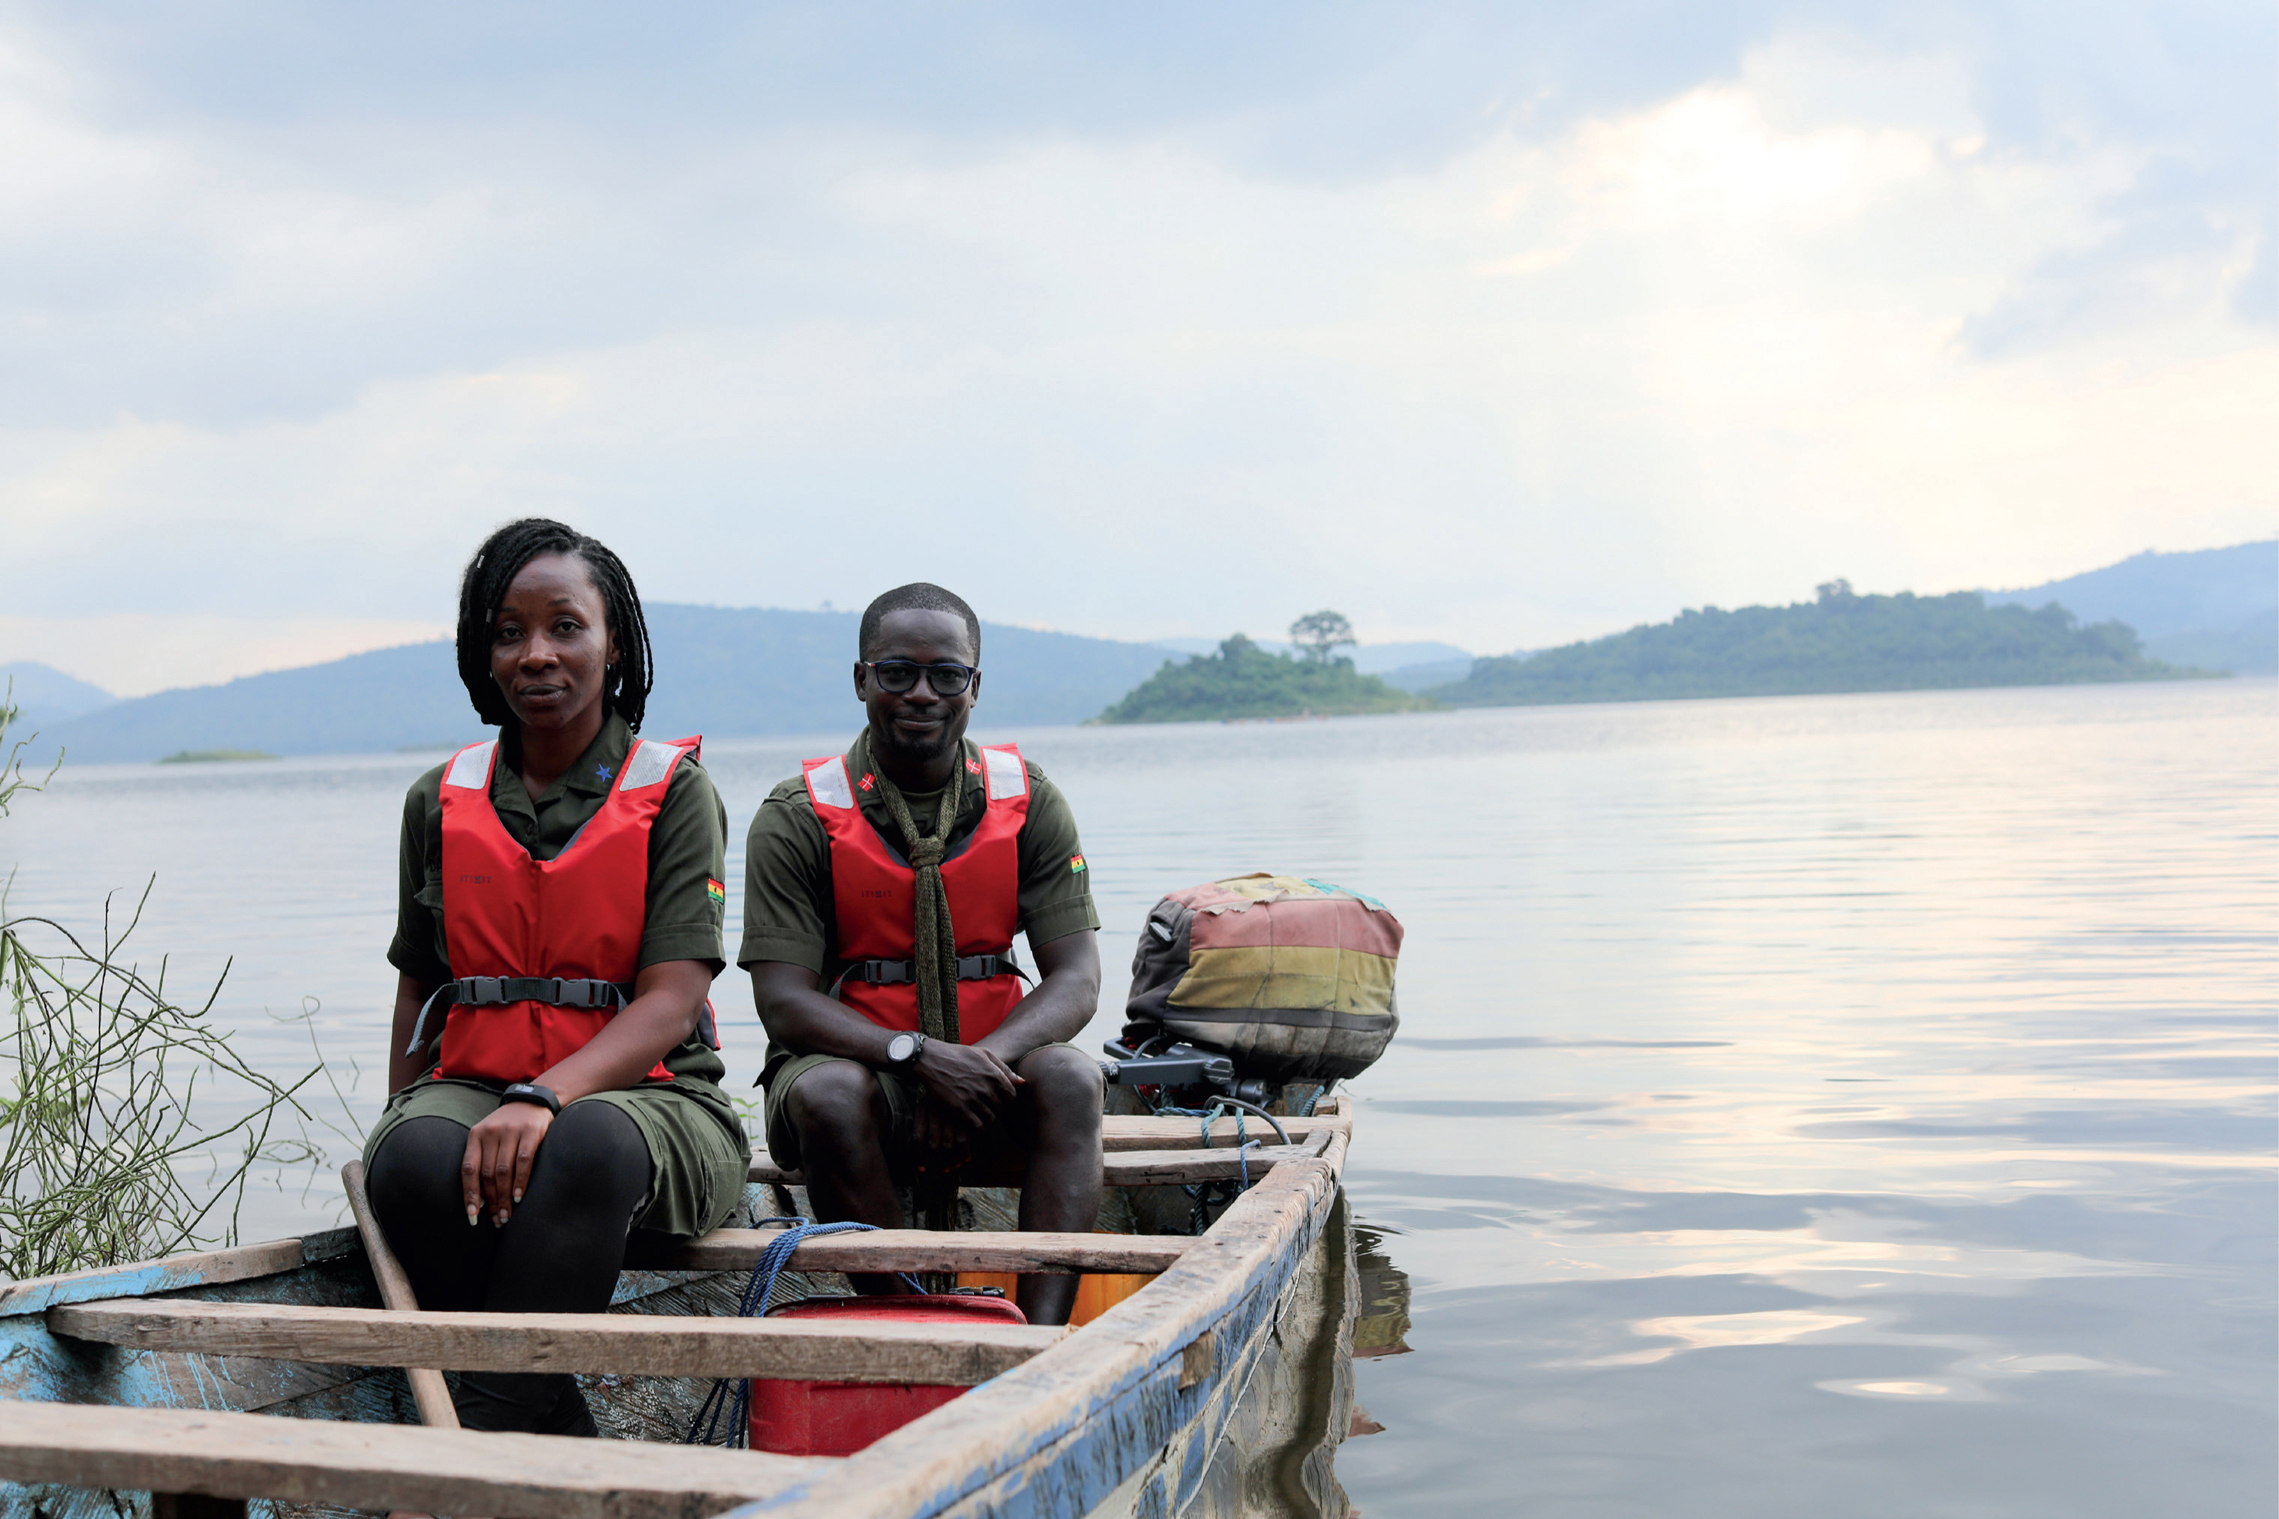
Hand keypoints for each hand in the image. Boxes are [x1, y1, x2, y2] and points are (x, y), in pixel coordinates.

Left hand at [463, 1101, 552, 1226]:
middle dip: (491, 1201)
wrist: (533, 1101)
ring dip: (505, 1197)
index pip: (469, 1169)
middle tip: (497, 1220)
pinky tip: (519, 1197)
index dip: (470, 1195)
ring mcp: (511, 1131)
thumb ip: (482, 1161)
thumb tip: (478, 1200)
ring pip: (504, 1171)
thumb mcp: (489, 1137)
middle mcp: (490, 1132)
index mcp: (475, 1135)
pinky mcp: (531, 1131)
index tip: (473, 1217)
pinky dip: (520, 1181)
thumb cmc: (508, 1127)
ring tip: (507, 1215)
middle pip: (487, 1174)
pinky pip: (524, 1161)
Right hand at [911, 1040, 1022, 1145]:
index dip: (1007, 1099)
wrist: (932, 1060)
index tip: (999, 1098)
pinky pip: (977, 1126)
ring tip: (980, 1114)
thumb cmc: (959, 1055)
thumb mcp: (984, 1054)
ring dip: (988, 1119)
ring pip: (991, 1119)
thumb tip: (1022, 1082)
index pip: (1012, 1096)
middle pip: (1002, 1109)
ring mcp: (973, 1100)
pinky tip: (972, 1121)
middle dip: (997, 1109)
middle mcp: (986, 1088)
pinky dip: (978, 1127)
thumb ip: (1004, 1069)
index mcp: (994, 1074)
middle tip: (988, 1107)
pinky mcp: (959, 1109)